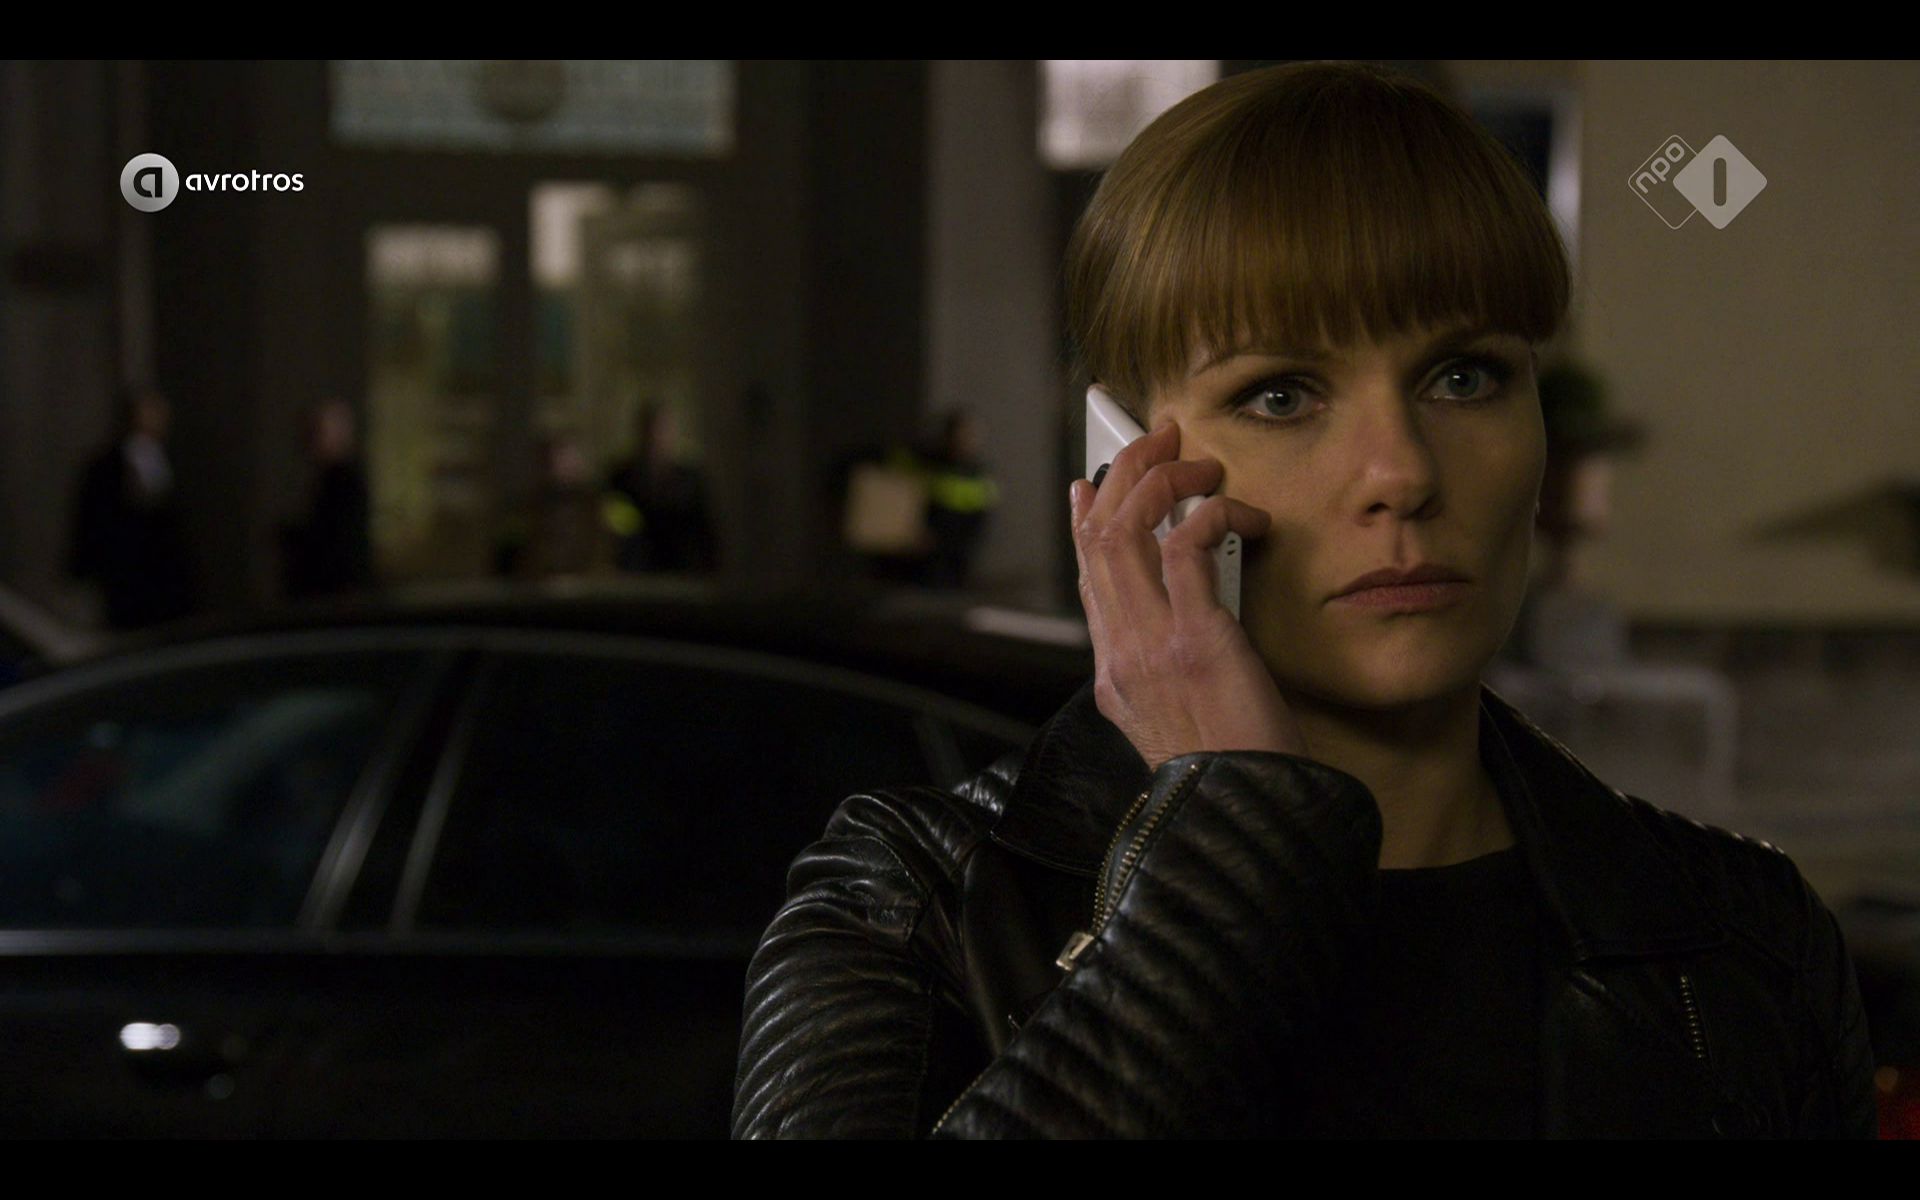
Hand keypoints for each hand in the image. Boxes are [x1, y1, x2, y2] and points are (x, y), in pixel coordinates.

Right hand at [1070, 420, 1306, 770]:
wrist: (1243, 822)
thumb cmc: (1234, 779)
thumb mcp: (1185, 724)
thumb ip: (1174, 671)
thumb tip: (1194, 620)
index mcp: (1115, 677)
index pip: (1088, 580)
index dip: (1087, 523)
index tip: (1092, 485)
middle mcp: (1122, 656)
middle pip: (1098, 541)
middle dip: (1123, 476)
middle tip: (1155, 439)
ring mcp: (1152, 647)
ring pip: (1127, 532)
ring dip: (1161, 480)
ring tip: (1197, 462)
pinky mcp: (1196, 642)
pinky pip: (1187, 547)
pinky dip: (1211, 514)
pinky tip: (1239, 512)